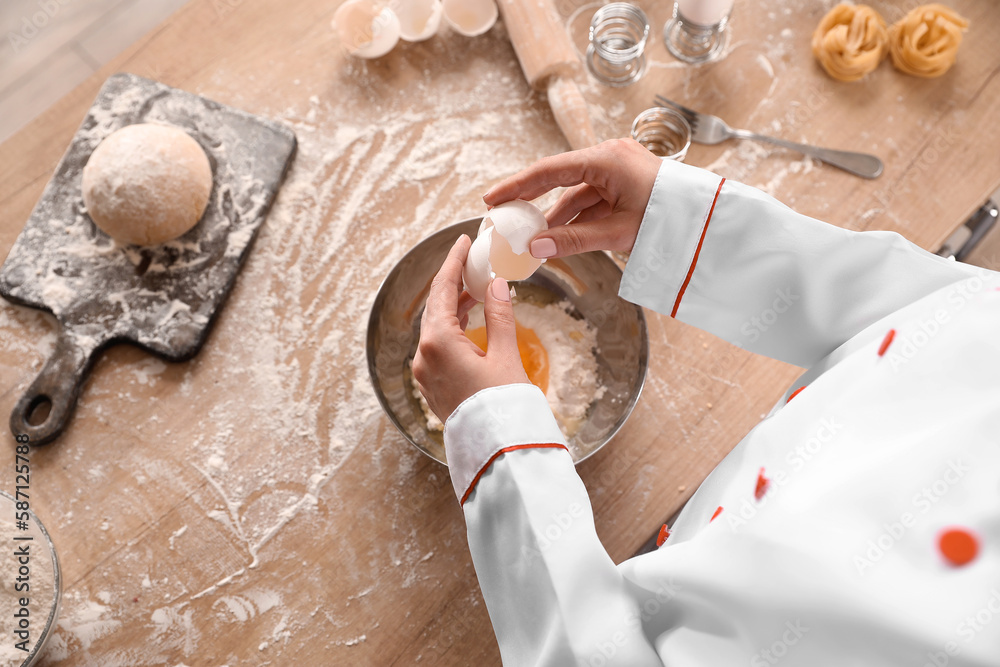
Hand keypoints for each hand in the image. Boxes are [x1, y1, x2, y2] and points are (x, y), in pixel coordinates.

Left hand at [413, 234, 529, 422]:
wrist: (498, 451)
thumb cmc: (504, 406)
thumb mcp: (505, 355)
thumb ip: (499, 316)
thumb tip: (495, 285)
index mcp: (438, 342)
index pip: (441, 290)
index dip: (453, 263)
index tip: (463, 242)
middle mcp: (423, 356)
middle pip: (434, 307)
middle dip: (452, 282)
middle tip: (471, 262)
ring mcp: (424, 373)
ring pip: (434, 327)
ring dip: (452, 306)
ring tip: (474, 289)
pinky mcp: (431, 386)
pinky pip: (436, 346)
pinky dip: (450, 327)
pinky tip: (466, 319)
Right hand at [483, 139, 661, 258]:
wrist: (712, 222)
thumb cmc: (671, 220)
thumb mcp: (618, 233)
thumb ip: (573, 239)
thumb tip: (535, 248)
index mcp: (605, 159)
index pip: (548, 171)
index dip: (517, 187)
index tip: (492, 200)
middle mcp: (609, 156)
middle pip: (559, 179)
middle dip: (533, 203)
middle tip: (505, 219)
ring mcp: (619, 168)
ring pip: (577, 193)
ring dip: (556, 216)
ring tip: (531, 239)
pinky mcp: (627, 182)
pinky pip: (593, 198)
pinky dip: (577, 217)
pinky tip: (560, 235)